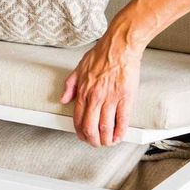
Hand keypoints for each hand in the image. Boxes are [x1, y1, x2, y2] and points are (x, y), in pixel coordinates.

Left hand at [60, 30, 142, 146]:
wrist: (119, 46)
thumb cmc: (101, 54)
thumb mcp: (78, 68)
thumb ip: (70, 85)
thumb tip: (63, 99)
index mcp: (83, 92)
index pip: (78, 120)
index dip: (80, 133)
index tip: (84, 137)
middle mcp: (95, 97)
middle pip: (90, 128)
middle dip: (93, 141)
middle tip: (96, 144)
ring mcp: (111, 98)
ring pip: (106, 127)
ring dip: (106, 140)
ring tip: (108, 142)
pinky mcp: (126, 97)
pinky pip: (123, 120)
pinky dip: (120, 132)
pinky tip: (120, 136)